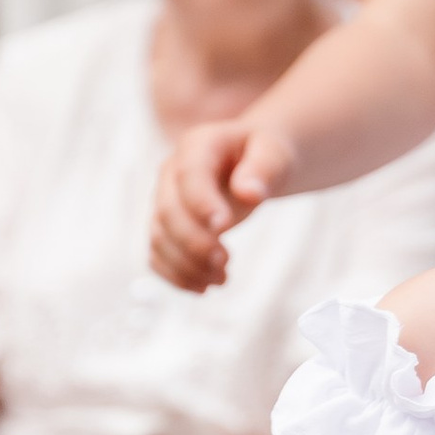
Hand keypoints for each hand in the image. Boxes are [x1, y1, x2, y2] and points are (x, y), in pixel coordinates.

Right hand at [151, 115, 294, 291]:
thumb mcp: (275, 152)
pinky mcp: (167, 226)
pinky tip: (203, 288)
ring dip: (186, 265)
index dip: (201, 203)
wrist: (255, 160)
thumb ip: (264, 168)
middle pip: (169, 212)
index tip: (224, 227)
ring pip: (160, 238)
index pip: (190, 175)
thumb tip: (250, 193)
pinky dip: (176, 275)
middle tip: (225, 263)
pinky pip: (158, 254)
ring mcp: (165, 199)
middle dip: (194, 242)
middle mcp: (172, 172)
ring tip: (221, 279)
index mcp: (198, 146)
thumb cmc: (265, 153)